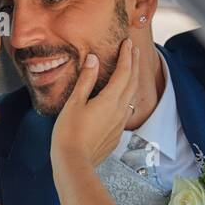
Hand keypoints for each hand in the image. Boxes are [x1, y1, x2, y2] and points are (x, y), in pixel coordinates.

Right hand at [51, 39, 139, 169]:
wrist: (74, 162)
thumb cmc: (69, 133)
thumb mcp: (74, 103)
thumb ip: (86, 80)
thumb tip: (94, 59)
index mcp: (110, 99)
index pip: (124, 71)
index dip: (126, 55)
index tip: (127, 42)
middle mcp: (120, 110)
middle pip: (132, 82)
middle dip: (134, 64)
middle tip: (135, 50)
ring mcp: (120, 123)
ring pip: (132, 96)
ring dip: (133, 79)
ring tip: (132, 69)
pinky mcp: (116, 133)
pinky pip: (126, 109)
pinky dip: (127, 95)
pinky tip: (122, 97)